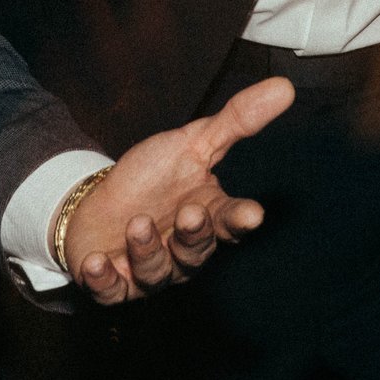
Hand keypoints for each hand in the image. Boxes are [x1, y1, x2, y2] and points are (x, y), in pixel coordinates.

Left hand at [64, 77, 294, 302]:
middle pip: (196, 251)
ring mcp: (149, 270)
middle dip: (194, 235)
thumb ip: (237, 121)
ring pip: (157, 272)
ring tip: (137, 223)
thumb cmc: (152, 177)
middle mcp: (183, 250)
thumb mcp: (192, 142)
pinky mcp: (114, 284)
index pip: (230, 220)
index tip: (252, 214)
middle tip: (189, 212)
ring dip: (147, 250)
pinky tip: (95, 262)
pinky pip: (112, 291)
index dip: (240, 219)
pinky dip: (104, 279)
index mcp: (207, 216)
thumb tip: (284, 87)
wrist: (98, 203)